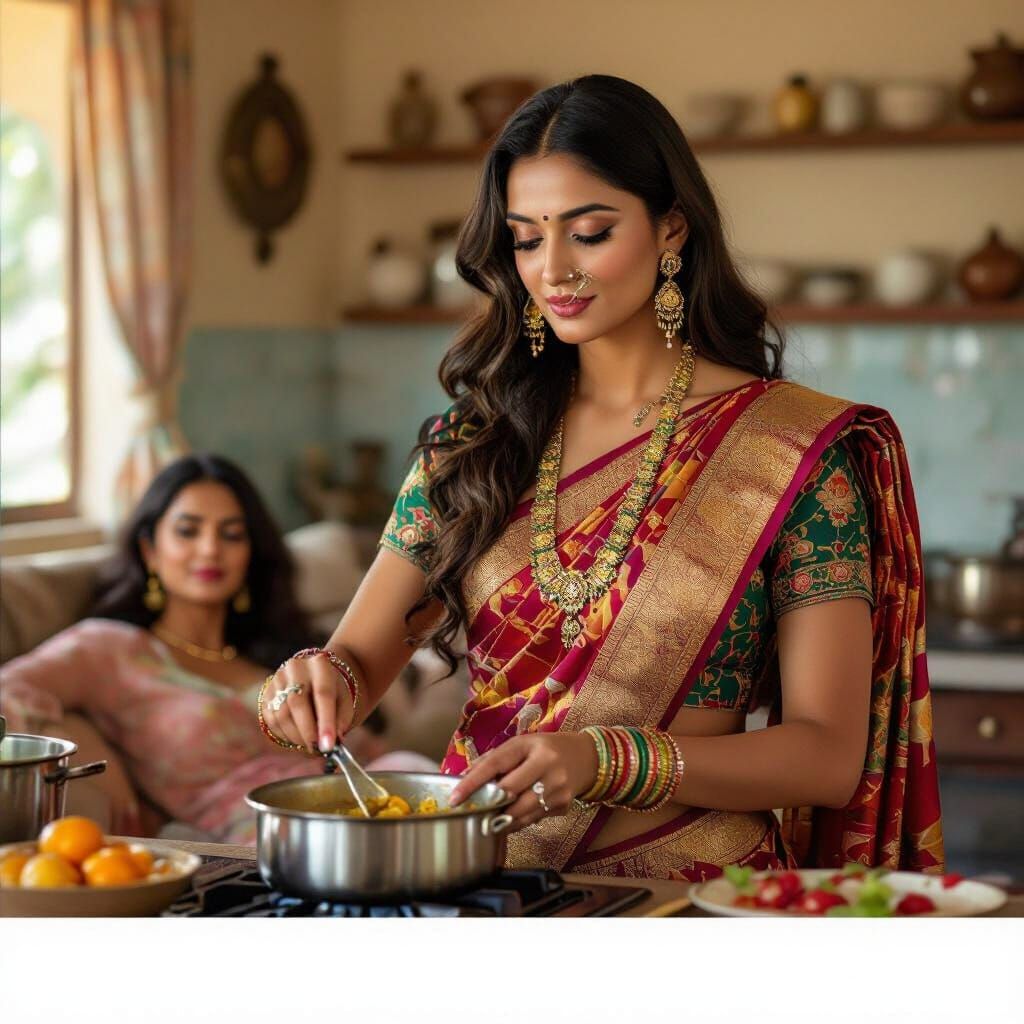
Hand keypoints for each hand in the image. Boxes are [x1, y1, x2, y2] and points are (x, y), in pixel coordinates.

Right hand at [260, 651, 355, 753]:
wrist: (314, 677)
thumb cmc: (333, 691)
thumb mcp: (344, 701)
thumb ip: (341, 720)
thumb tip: (333, 742)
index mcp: (320, 664)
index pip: (323, 693)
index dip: (325, 722)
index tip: (328, 746)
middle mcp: (296, 668)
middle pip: (296, 702)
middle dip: (308, 732)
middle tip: (317, 749)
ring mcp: (278, 679)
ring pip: (281, 713)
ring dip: (296, 736)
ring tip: (311, 745)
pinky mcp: (266, 693)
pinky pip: (271, 720)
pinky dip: (285, 735)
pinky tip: (298, 738)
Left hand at [448, 732, 597, 830]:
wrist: (587, 758)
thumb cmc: (546, 749)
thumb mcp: (522, 745)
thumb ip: (494, 760)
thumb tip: (464, 778)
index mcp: (531, 746)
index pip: (496, 764)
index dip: (472, 782)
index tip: (455, 798)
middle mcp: (547, 765)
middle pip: (509, 792)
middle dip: (488, 806)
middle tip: (473, 813)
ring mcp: (557, 788)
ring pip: (520, 813)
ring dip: (500, 819)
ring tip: (489, 819)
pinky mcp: (563, 806)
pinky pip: (532, 820)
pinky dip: (517, 822)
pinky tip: (512, 817)